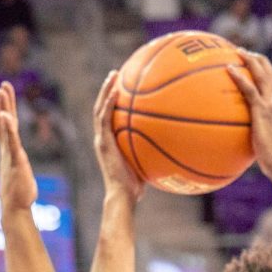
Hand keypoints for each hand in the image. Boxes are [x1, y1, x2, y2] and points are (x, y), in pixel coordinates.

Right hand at [0, 81, 36, 213]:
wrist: (15, 208)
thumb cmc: (20, 194)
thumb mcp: (21, 174)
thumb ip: (19, 166)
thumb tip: (20, 164)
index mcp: (9, 151)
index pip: (6, 126)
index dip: (3, 110)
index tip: (1, 93)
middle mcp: (7, 150)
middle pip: (4, 122)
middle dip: (3, 104)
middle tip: (1, 86)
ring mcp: (10, 155)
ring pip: (5, 128)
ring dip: (2, 110)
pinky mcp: (16, 161)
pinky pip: (12, 142)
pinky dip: (9, 129)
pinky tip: (8, 116)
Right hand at [92, 69, 143, 203]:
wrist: (123, 196)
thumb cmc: (136, 188)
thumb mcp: (145, 165)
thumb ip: (152, 154)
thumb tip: (171, 149)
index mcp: (110, 143)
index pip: (109, 118)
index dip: (112, 102)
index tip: (122, 88)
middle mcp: (103, 139)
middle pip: (101, 108)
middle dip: (108, 90)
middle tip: (116, 75)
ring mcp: (101, 140)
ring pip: (99, 108)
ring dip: (106, 90)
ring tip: (113, 75)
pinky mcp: (103, 143)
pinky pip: (104, 118)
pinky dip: (108, 104)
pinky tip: (115, 92)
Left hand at [226, 51, 271, 182]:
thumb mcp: (266, 145)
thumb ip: (257, 137)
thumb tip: (244, 141)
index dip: (266, 73)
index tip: (257, 64)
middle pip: (270, 74)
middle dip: (259, 60)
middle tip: (246, 52)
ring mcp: (270, 106)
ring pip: (261, 75)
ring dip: (250, 61)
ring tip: (238, 51)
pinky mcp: (262, 112)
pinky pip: (249, 90)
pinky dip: (239, 77)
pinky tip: (228, 69)